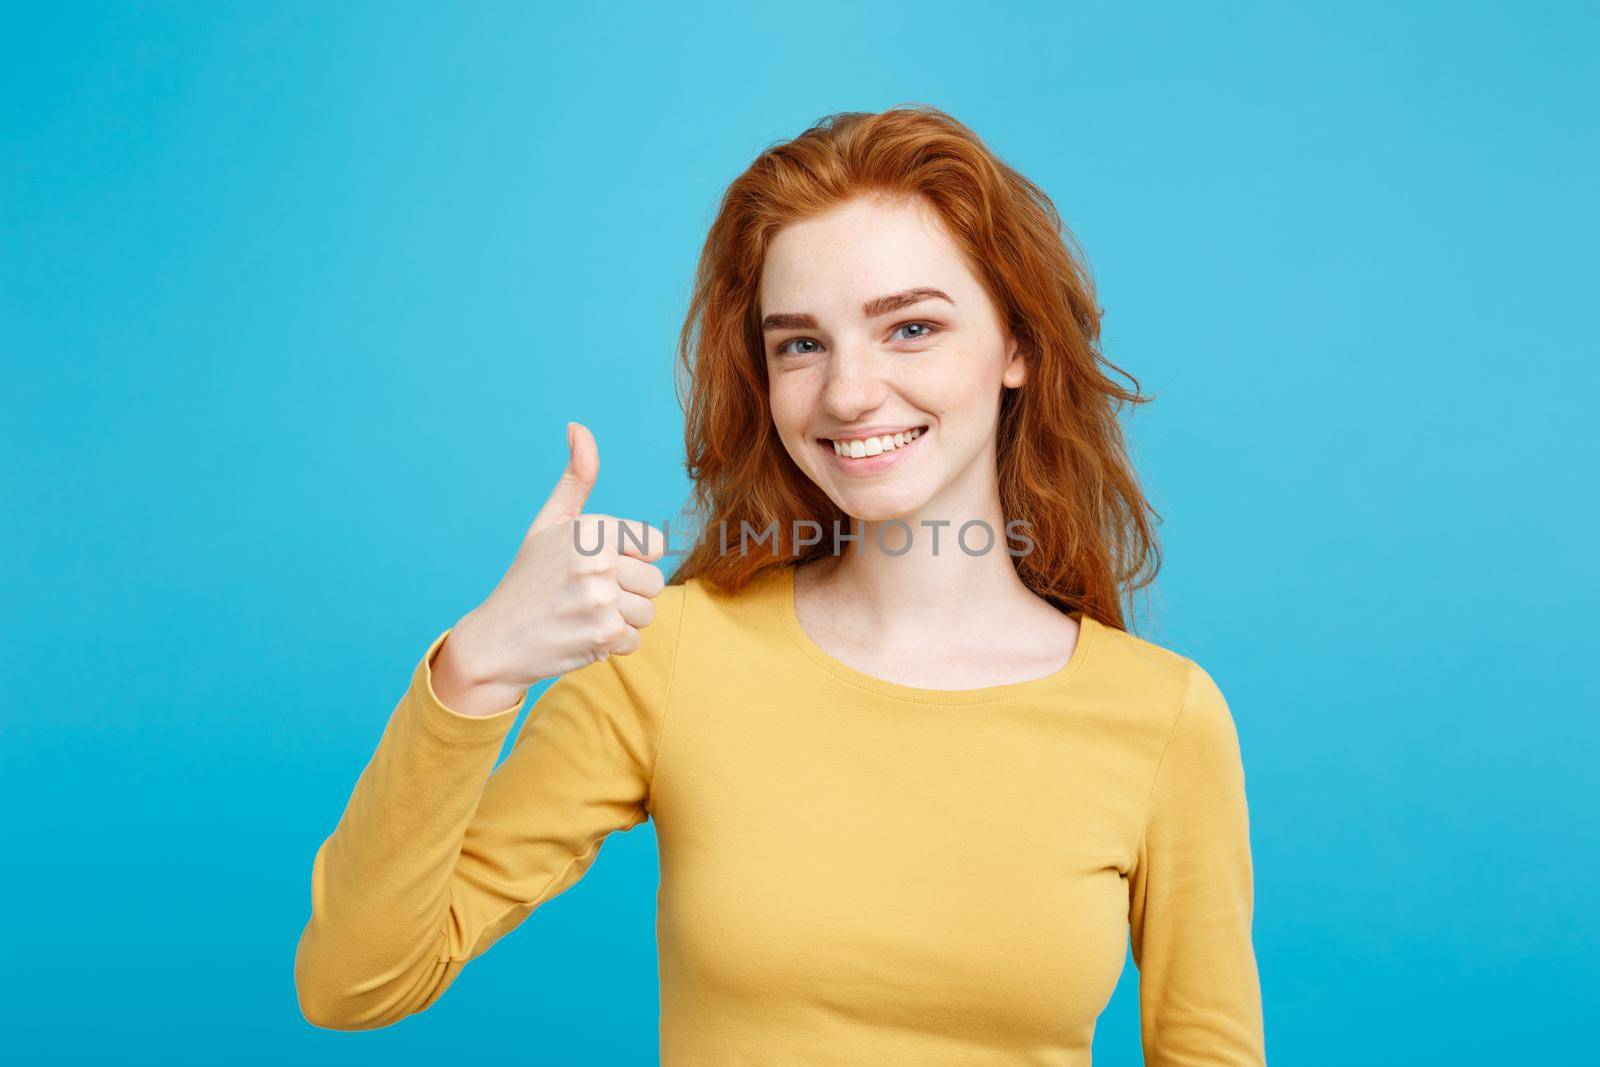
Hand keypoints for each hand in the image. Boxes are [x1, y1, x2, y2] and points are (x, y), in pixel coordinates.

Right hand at [431, 422, 667, 714]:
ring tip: (583, 615)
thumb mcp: (549, 523)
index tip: (599, 566)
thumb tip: (578, 427)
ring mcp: (601, 598)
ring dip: (620, 620)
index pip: (654, 544)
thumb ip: (575, 478)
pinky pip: (635, 640)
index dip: (630, 558)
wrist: (496, 640)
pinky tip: (580, 636)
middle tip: (586, 596)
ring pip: (647, 613)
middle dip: (627, 593)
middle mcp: (596, 559)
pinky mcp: (602, 634)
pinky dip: (611, 645)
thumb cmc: (529, 579)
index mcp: (590, 527)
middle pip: (654, 582)